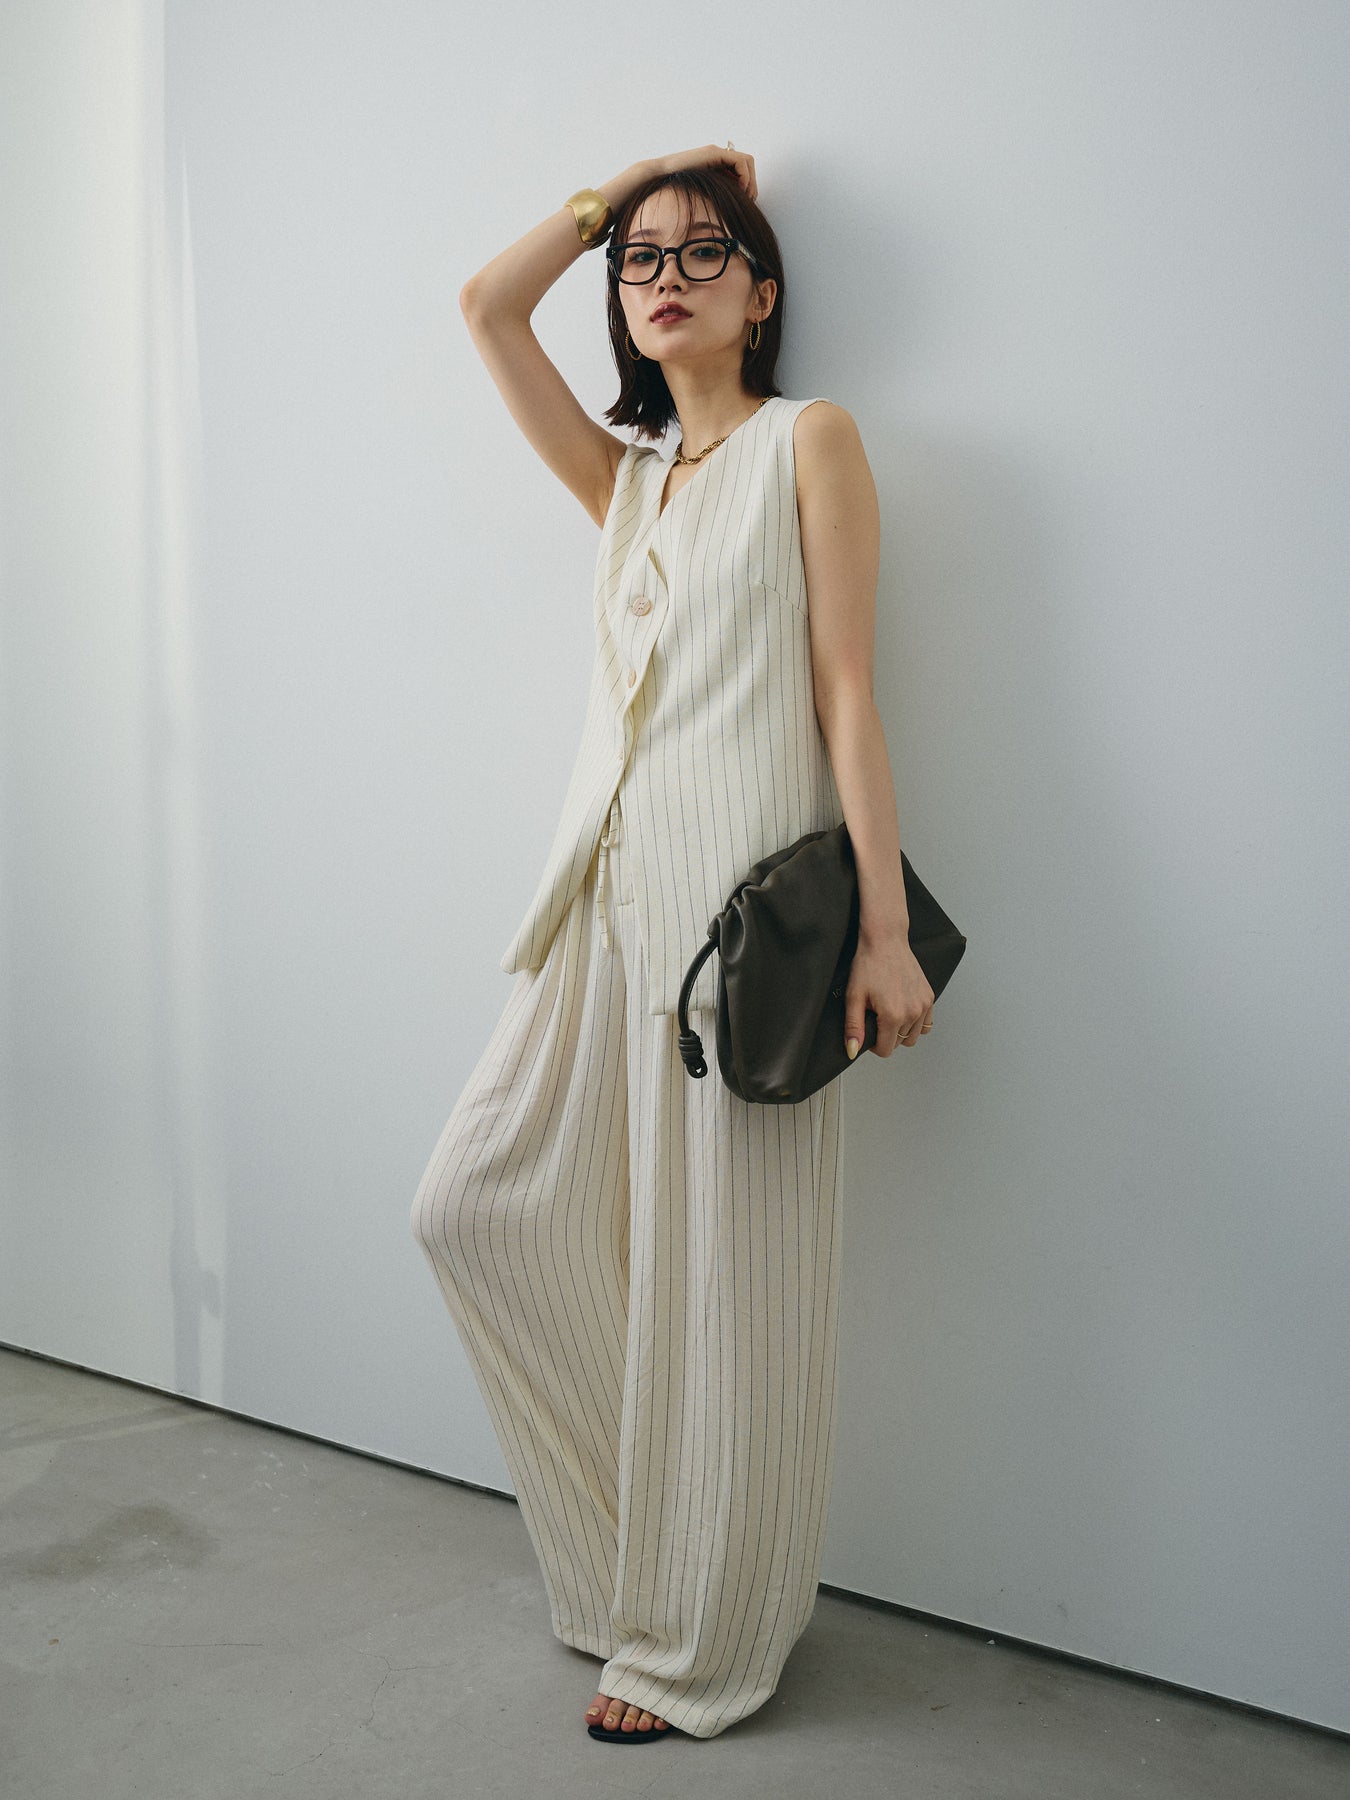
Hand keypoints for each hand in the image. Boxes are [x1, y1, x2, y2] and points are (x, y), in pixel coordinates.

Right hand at [644, 144, 757, 201]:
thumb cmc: (676, 187)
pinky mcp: (714, 153)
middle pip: (747, 164)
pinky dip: (743, 176)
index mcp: (717, 165)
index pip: (742, 170)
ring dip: (749, 179)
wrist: (660, 174)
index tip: (745, 201)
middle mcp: (719, 156)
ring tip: (744, 195)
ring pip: (746, 161)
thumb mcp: (701, 193)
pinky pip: (739, 161)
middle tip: (749, 199)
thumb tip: (729, 209)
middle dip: (752, 183)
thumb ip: (714, 195)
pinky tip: (738, 189)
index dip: (748, 185)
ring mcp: (717, 153)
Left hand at [844, 936, 934, 1057]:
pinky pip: (927, 1024)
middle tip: (876, 1018)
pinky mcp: (929, 997)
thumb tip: (853, 1051)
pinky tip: (903, 1011)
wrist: (885, 940)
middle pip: (900, 1044)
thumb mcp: (854, 997)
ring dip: (902, 1031)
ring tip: (889, 1014)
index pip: (886, 1050)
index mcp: (893, 1015)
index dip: (873, 1045)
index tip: (867, 1031)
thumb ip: (854, 1028)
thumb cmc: (868, 964)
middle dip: (887, 1037)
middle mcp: (913, 1012)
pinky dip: (916, 1023)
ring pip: (914, 1036)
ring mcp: (924, 1005)